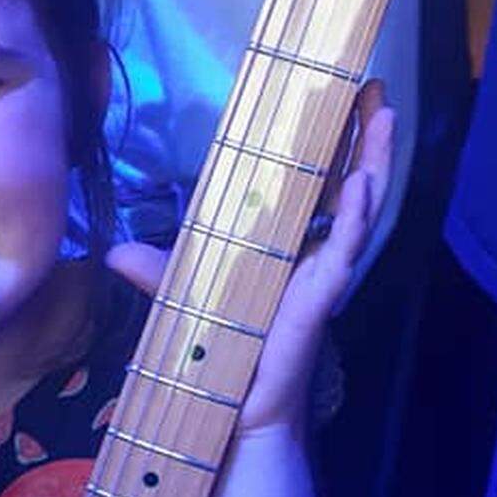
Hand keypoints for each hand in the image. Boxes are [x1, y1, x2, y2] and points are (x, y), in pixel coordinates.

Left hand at [105, 83, 394, 435]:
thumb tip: (113, 253)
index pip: (311, 182)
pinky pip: (342, 253)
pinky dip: (354, 218)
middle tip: (374, 85)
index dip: (326, 141)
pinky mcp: (318, 300)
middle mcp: (309, 254)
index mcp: (282, 245)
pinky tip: (362, 184)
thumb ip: (157, 271)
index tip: (337, 94)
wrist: (227, 411)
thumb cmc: (213, 352)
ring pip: (357, 209)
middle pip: (345, 183)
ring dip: (372, 161)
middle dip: (362, 136)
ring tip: (383, 115)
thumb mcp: (183, 299)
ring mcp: (319, 274)